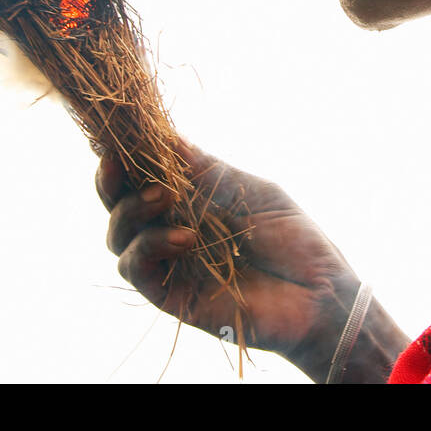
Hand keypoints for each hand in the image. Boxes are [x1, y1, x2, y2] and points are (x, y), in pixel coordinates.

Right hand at [96, 137, 408, 380]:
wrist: (320, 293)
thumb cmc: (295, 240)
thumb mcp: (253, 192)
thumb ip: (209, 172)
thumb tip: (166, 138)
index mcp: (190, 200)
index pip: (142, 176)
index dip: (125, 156)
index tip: (120, 135)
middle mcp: (171, 228)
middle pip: (117, 204)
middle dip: (110, 180)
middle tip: (119, 162)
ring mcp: (169, 263)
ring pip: (118, 236)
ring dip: (132, 210)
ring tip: (165, 197)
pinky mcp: (170, 295)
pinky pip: (135, 268)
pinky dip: (149, 245)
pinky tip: (183, 237)